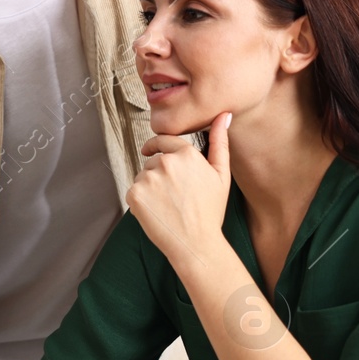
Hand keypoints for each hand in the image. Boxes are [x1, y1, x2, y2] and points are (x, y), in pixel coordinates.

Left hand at [125, 112, 232, 269]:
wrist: (197, 244)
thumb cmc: (210, 212)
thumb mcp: (221, 175)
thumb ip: (220, 141)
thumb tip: (225, 115)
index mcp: (186, 154)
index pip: (163, 140)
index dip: (156, 146)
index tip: (151, 151)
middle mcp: (165, 162)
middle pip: (153, 161)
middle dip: (159, 174)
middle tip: (175, 196)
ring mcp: (148, 178)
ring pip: (142, 176)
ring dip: (149, 188)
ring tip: (167, 206)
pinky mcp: (134, 194)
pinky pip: (133, 191)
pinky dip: (141, 201)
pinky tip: (157, 212)